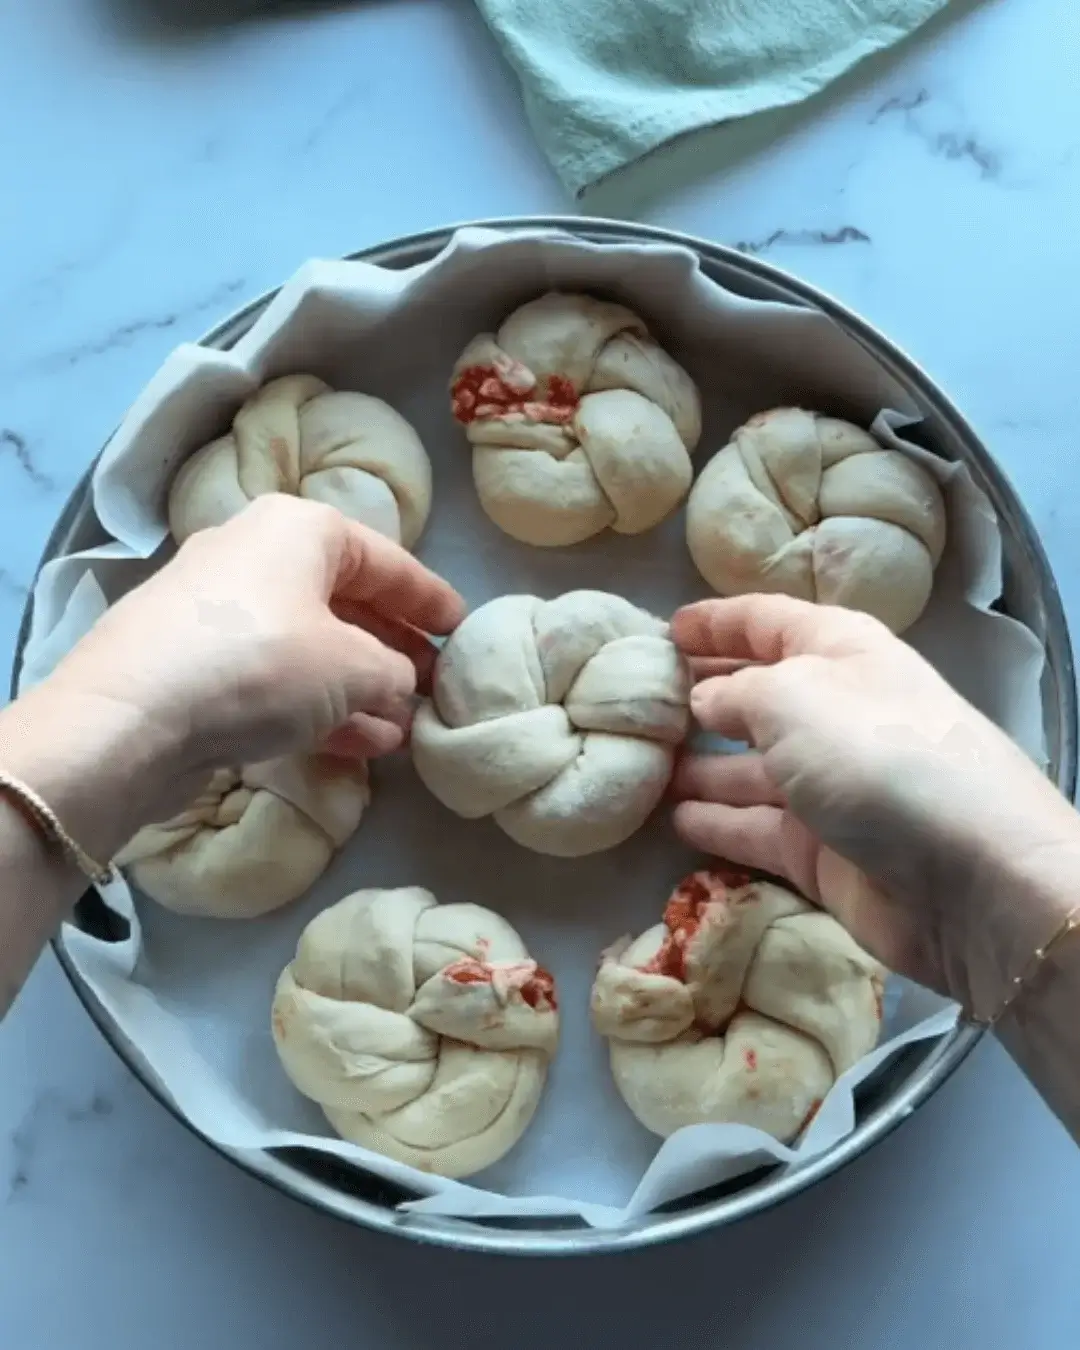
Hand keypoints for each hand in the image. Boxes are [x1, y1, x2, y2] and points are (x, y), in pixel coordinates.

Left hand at [40, 495, 464, 827]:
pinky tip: (361, 744)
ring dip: (360, 687)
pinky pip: (274, 680)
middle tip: (434, 683)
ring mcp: (218, 613)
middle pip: (344, 601)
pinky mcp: (193, 667)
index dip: (430, 598)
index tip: (463, 629)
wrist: (131, 718)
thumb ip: (396, 672)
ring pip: (309, 646)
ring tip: (403, 726)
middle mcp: (255, 556)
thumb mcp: (356, 668)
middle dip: (393, 648)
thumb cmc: (260, 665)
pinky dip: (318, 706)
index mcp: (299, 529)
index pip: (386, 560)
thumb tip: (399, 685)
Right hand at [669, 594, 1079, 1014]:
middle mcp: (837, 713)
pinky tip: (674, 819)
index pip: (769, 622)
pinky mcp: (822, 852)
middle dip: (703, 695)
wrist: (967, 875)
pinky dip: (718, 823)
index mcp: (841, 652)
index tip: (664, 630)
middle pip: (759, 696)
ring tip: (641, 766)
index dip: (717, 622)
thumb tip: (703, 699)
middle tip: (638, 703)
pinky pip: (755, 829)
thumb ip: (734, 692)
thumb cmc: (874, 755)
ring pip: (750, 768)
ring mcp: (831, 787)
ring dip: (700, 765)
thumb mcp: (790, 696)